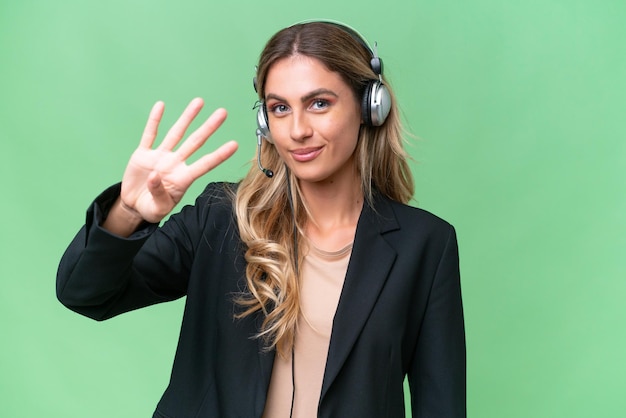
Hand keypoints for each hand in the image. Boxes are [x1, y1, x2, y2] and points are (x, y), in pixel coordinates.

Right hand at [119, 98, 237, 223]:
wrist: (134, 206)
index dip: (219, 155)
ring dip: (187, 118)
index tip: (234, 145)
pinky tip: (161, 106)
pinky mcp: (143, 154)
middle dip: (209, 128)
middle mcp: (175, 164)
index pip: (205, 164)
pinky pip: (150, 134)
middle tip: (222, 113)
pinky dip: (154, 120)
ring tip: (199, 102)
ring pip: (176, 133)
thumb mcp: (158, 209)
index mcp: (183, 179)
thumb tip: (154, 177)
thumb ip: (158, 194)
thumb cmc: (152, 208)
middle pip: (195, 142)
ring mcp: (160, 157)